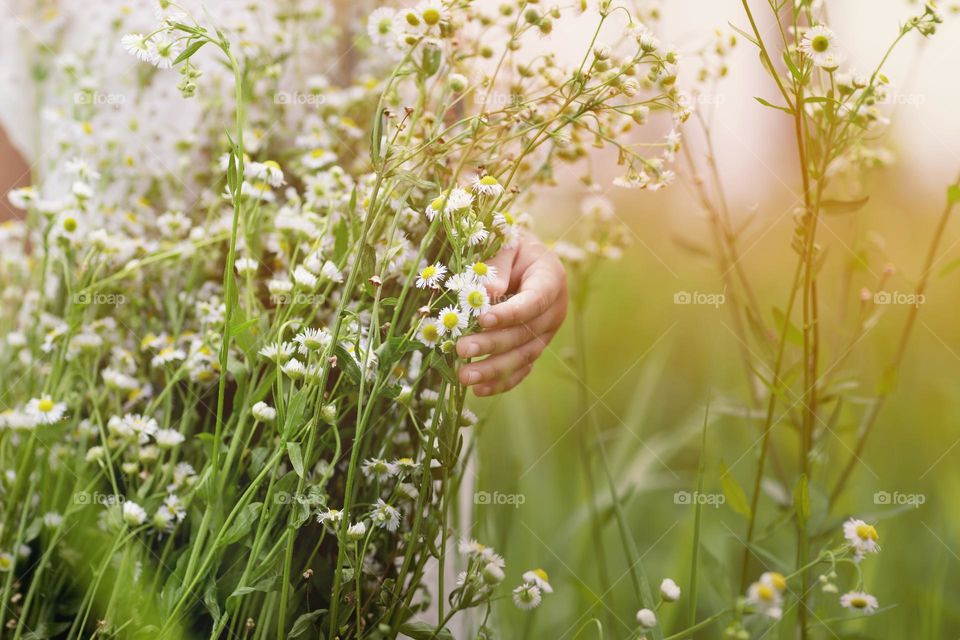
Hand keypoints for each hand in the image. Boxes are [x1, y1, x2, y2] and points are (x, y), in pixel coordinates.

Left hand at [456, 232, 567, 395]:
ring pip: (523, 356)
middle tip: (461, 349)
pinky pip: (521, 369)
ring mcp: (546, 333)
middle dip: (492, 344)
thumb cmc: (514, 248)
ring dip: (494, 370)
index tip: (483, 319)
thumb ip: (498, 265)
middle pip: (524, 334)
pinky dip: (501, 382)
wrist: (528, 260)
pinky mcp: (534, 348)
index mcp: (551, 281)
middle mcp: (554, 311)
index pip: (534, 301)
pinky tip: (478, 390)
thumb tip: (486, 292)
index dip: (510, 313)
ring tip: (464, 376)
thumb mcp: (508, 244)